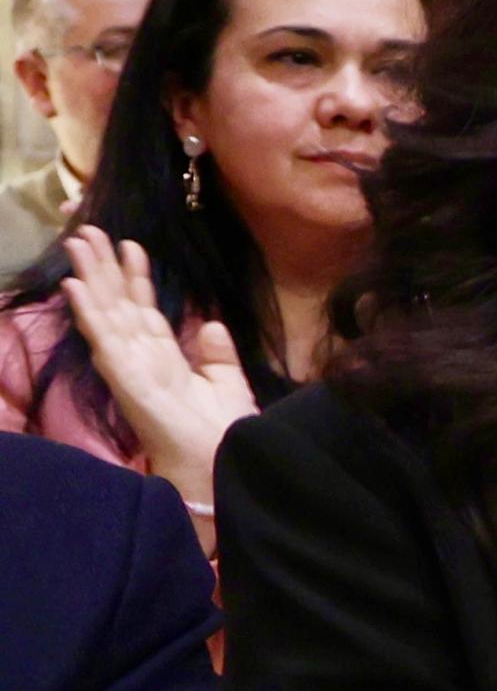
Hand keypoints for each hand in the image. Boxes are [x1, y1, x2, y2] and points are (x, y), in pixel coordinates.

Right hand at [54, 226, 252, 505]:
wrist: (221, 460)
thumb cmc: (222, 429)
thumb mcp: (226, 381)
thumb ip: (217, 353)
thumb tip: (211, 324)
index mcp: (163, 357)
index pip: (143, 308)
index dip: (134, 276)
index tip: (129, 244)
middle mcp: (140, 357)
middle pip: (117, 303)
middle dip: (103, 266)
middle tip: (88, 229)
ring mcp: (129, 365)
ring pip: (105, 311)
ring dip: (90, 277)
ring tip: (77, 242)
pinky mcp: (124, 378)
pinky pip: (103, 338)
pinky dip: (89, 311)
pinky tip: (75, 286)